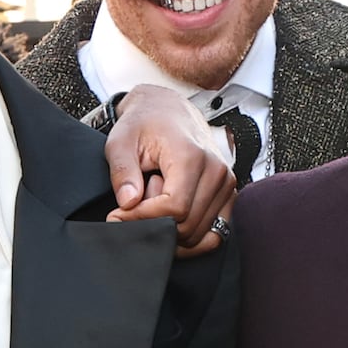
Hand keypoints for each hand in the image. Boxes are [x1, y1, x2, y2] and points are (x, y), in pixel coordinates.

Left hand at [104, 88, 237, 256]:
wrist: (168, 111)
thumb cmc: (145, 124)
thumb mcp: (121, 142)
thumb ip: (123, 172)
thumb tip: (128, 202)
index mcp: (192, 157)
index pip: (174, 209)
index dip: (143, 219)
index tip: (119, 215)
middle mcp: (216, 172)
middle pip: (187, 225)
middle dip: (156, 222)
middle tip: (138, 201)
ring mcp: (226, 185)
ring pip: (200, 234)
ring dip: (172, 227)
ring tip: (156, 199)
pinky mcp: (228, 196)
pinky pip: (214, 234)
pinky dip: (189, 236)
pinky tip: (171, 217)